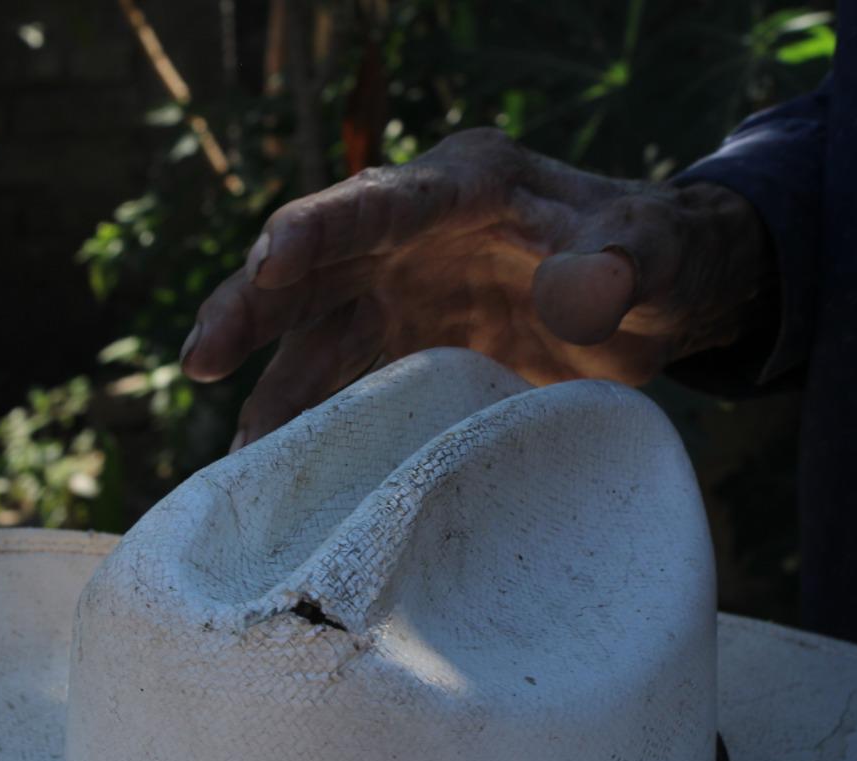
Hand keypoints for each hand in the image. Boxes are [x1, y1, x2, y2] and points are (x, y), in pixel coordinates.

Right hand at [180, 128, 774, 449]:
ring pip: (315, 339)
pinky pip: (344, 390)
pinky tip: (283, 477)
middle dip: (252, 308)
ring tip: (240, 460)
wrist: (654, 300)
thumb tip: (577, 297)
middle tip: (202, 361)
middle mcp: (411, 239)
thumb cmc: (652, 255)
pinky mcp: (406, 355)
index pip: (380, 200)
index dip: (321, 228)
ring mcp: (402, 299)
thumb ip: (622, 264)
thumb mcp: (654, 252)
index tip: (270, 261)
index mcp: (464, 187)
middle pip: (315, 267)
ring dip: (273, 394)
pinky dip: (313, 429)